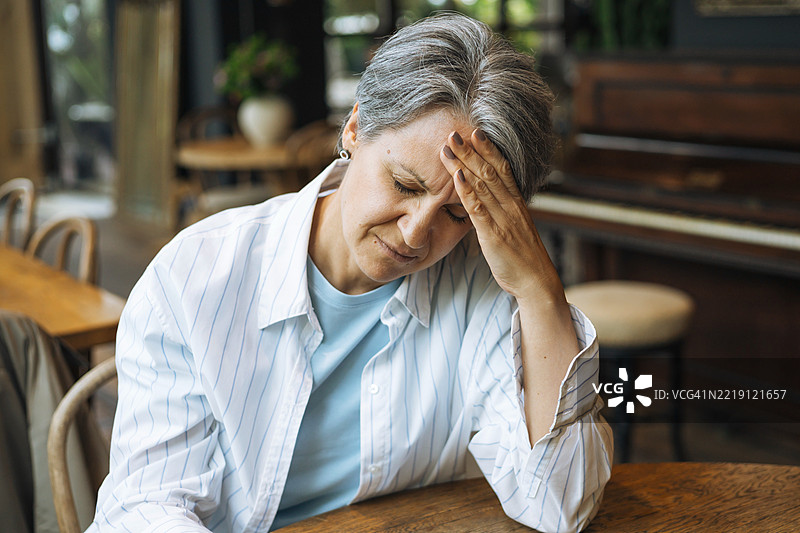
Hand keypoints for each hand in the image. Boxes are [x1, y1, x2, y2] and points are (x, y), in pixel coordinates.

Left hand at [439, 129, 563, 303]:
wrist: (536, 281)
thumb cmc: (523, 257)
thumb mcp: (514, 229)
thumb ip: (501, 213)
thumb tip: (486, 201)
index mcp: (517, 203)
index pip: (502, 169)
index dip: (488, 149)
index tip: (475, 132)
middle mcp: (511, 206)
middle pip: (490, 171)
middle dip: (470, 151)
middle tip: (453, 133)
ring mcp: (503, 219)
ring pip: (482, 185)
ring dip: (463, 164)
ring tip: (448, 148)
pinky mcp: (494, 234)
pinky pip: (479, 209)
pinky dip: (467, 191)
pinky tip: (456, 177)